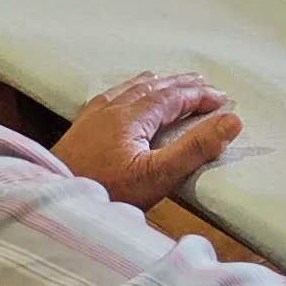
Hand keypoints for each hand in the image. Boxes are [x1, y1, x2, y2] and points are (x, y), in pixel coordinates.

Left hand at [53, 71, 242, 207]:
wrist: (54, 204)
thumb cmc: (106, 192)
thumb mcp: (159, 175)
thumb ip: (196, 148)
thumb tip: (231, 121)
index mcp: (131, 117)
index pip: (173, 97)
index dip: (199, 95)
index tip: (221, 99)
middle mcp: (110, 110)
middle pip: (151, 88)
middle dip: (179, 85)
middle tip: (202, 83)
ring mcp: (91, 119)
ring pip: (127, 90)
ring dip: (153, 85)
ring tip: (166, 81)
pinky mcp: (78, 132)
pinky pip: (107, 99)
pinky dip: (125, 92)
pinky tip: (120, 98)